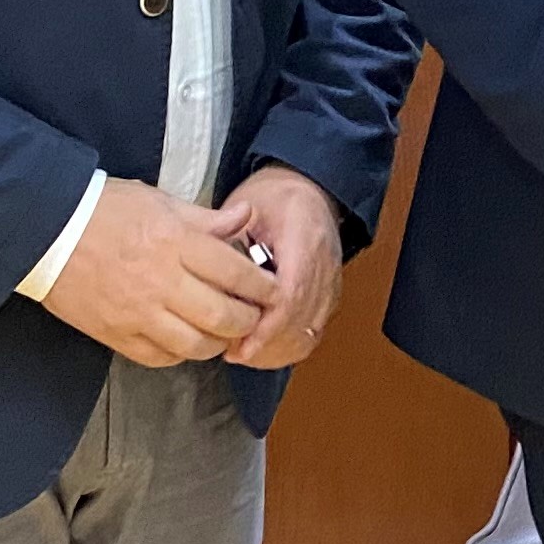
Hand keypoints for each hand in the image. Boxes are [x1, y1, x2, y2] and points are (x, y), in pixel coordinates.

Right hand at [40, 177, 276, 368]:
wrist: (45, 232)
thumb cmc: (104, 210)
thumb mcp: (160, 201)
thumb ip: (206, 218)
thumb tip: (246, 217)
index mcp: (176, 242)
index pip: (236, 274)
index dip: (263, 287)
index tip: (273, 291)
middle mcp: (161, 281)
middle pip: (222, 316)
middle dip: (248, 321)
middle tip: (253, 316)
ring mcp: (138, 312)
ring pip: (195, 344)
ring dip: (217, 342)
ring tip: (223, 332)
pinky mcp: (116, 334)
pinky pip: (160, 357)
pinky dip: (180, 354)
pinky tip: (186, 340)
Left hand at [214, 163, 345, 369]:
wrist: (310, 191)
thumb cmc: (276, 198)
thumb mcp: (247, 206)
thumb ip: (230, 241)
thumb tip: (212, 282)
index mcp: (305, 239)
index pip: (291, 295)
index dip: (265, 326)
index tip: (240, 344)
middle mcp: (325, 265)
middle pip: (300, 321)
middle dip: (265, 345)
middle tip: (232, 352)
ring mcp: (331, 284)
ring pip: (308, 334)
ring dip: (275, 350)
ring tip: (243, 353)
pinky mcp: (329, 297)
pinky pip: (313, 333)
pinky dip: (287, 347)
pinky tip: (262, 350)